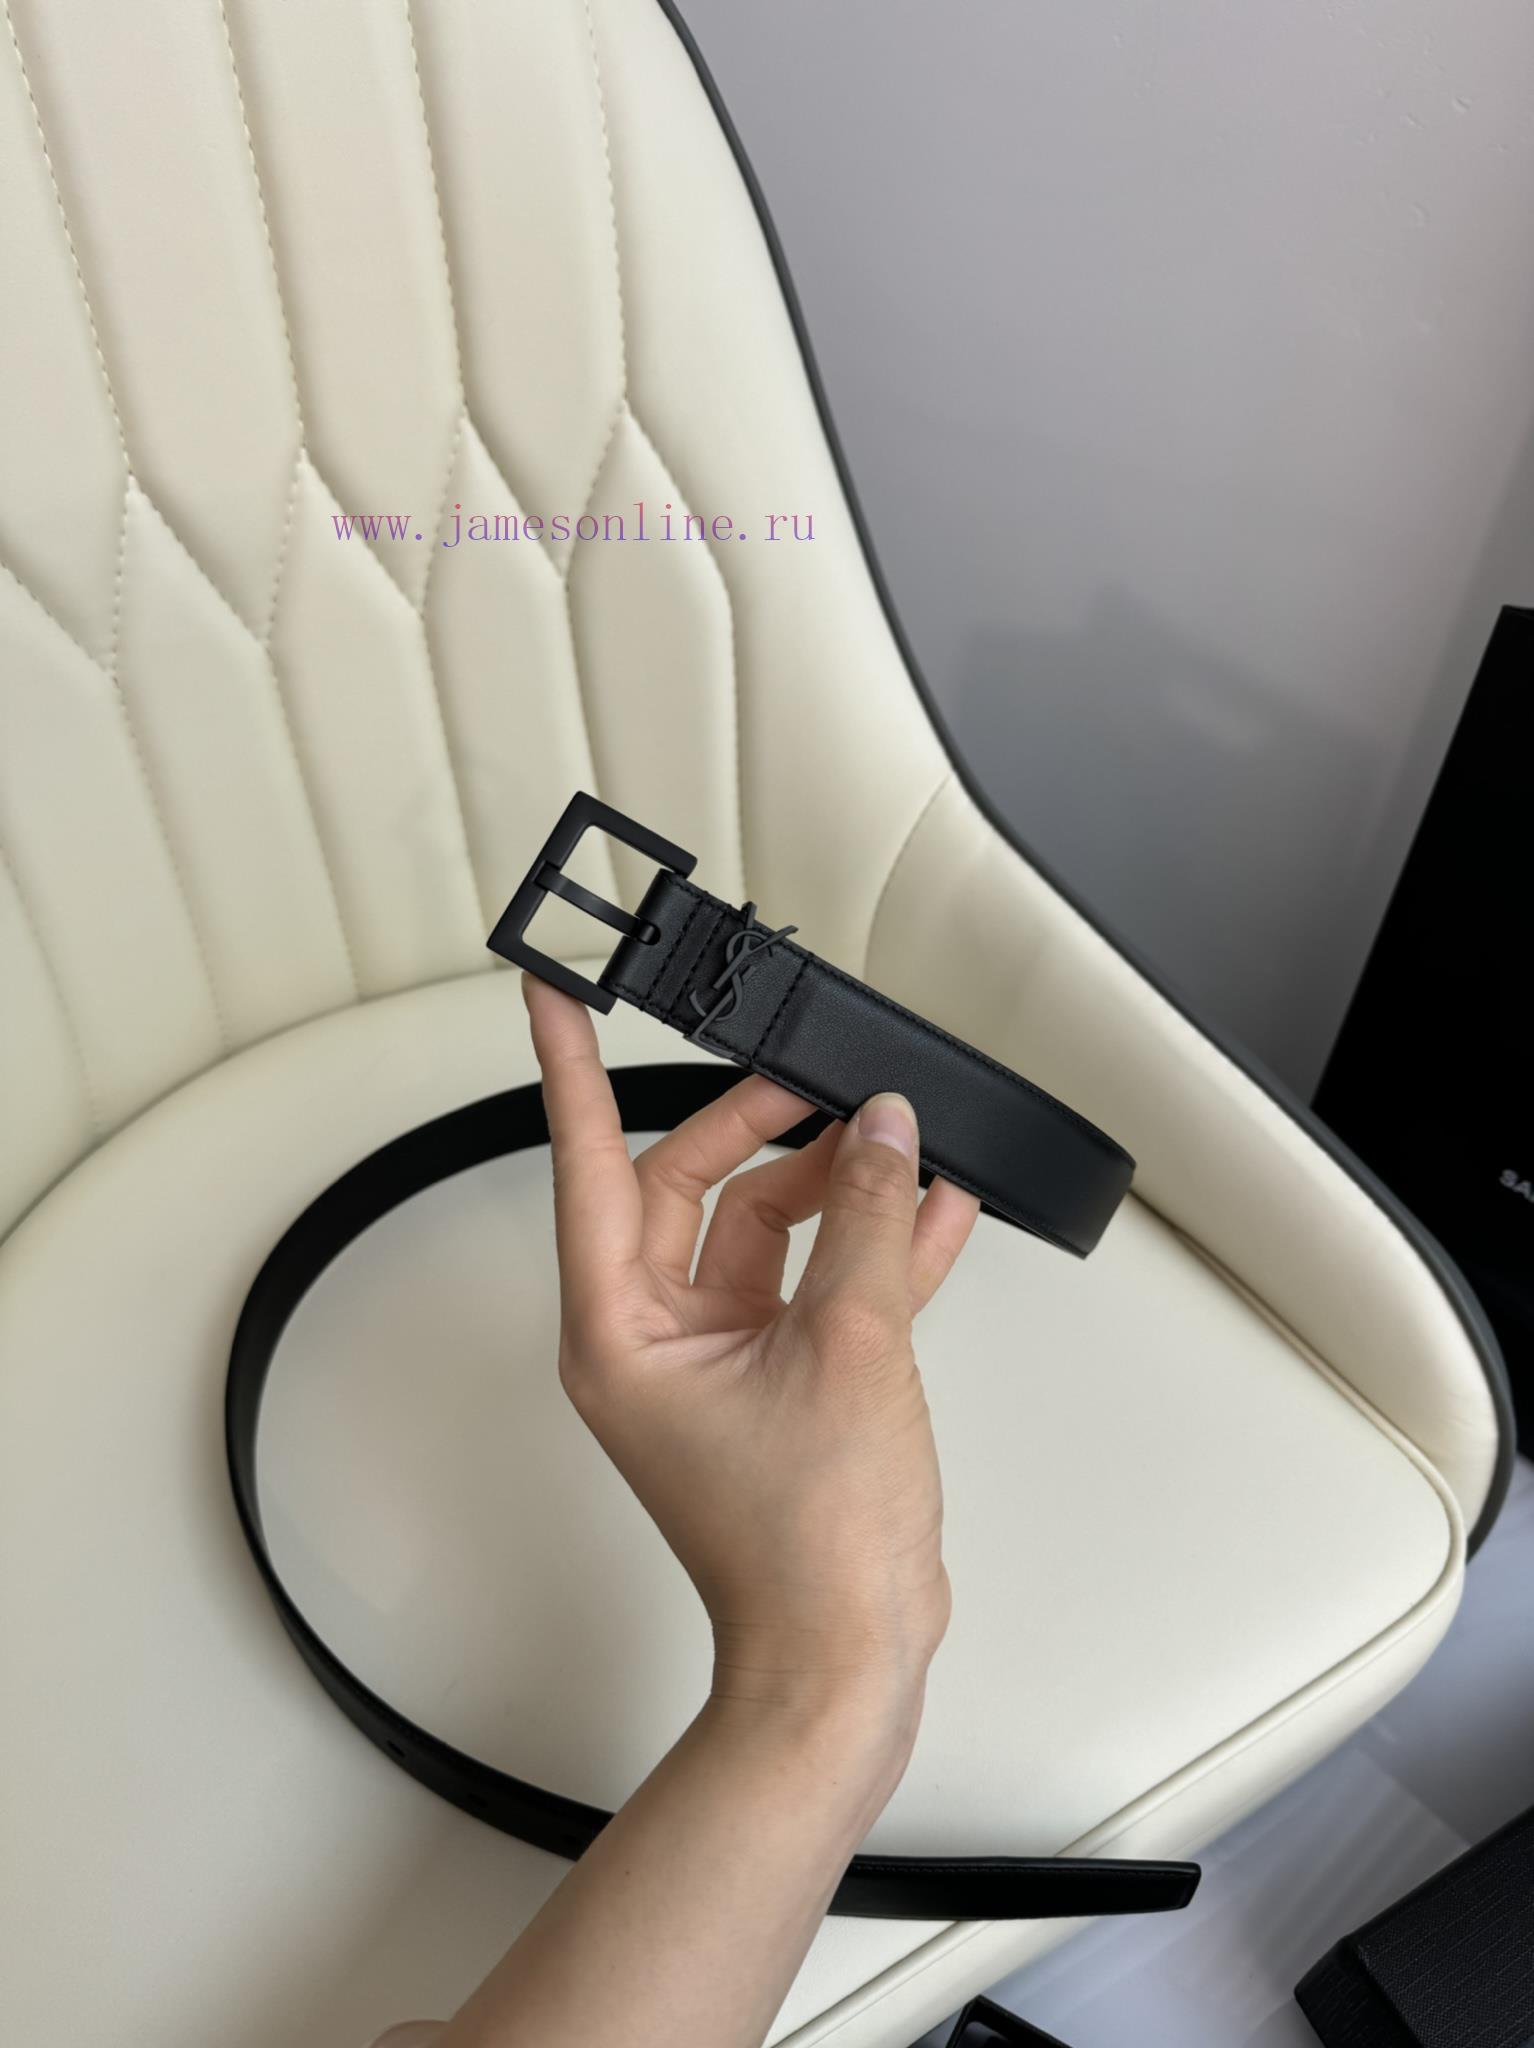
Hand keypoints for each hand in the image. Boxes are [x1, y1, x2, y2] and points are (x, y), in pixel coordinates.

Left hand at [523, 973, 980, 1725]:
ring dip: (840, 1190)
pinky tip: (938, 1211)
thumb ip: (868, 1221)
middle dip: (765, 1129)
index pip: (588, 1166)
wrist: (850, 1656)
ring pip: (769, 1234)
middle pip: (697, 1189)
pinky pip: (820, 1286)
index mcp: (622, 1329)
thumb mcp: (851, 1346)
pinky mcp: (783, 1382)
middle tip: (823, 1079)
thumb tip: (883, 1130)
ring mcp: (720, 1362)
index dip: (570, 1072)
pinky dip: (875, 1249)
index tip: (552, 996)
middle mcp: (656, 1339)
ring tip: (907, 1144)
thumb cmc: (809, 1543)